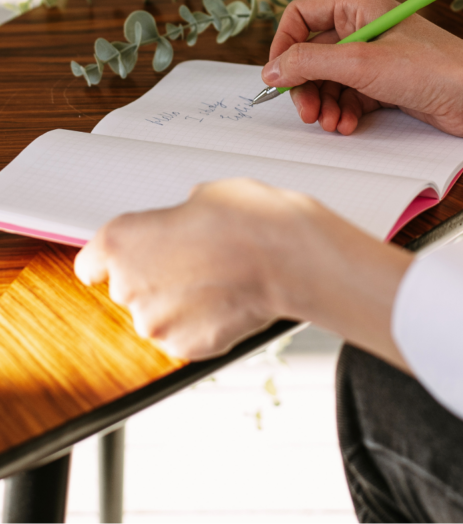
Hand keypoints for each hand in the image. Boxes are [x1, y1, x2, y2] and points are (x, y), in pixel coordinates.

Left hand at [74, 177, 411, 363]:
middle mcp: (129, 285)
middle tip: (196, 257)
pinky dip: (201, 322)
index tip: (130, 257)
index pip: (91, 262)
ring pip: (159, 313)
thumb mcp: (205, 196)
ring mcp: (156, 322)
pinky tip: (228, 298)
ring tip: (219, 278)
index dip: (114, 258)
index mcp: (122, 240)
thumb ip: (177, 218)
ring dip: (180, 300)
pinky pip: (185, 334)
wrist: (289, 258)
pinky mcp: (185, 347)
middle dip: (158, 274)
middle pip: (130, 285)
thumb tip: (183, 225)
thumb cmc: (251, 220)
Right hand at [263, 0, 462, 145]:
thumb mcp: (361, 63)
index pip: (301, 16)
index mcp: (357, 6)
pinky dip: (344, 112)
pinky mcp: (385, 84)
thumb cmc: (433, 69)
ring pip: (330, 79)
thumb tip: (271, 70)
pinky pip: (349, 96)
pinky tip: (349, 125)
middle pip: (312, 54)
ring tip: (333, 124)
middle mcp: (363, 27)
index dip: (284, 46)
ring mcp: (375, 57)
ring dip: (325, 104)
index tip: (277, 76)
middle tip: (308, 112)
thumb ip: (310, 63)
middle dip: (307, 85)